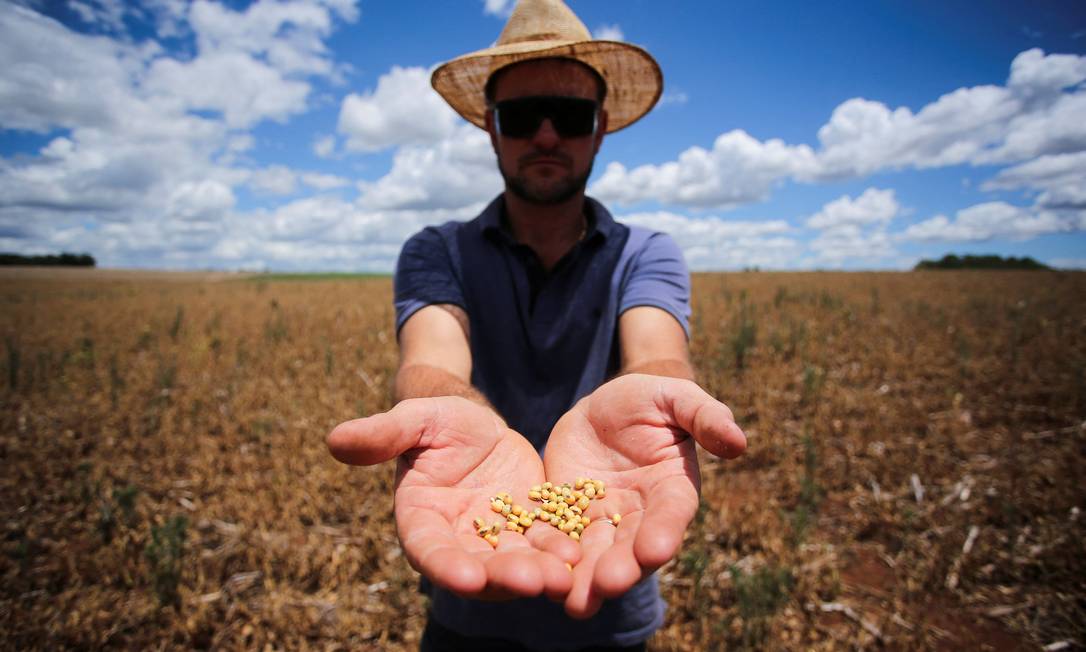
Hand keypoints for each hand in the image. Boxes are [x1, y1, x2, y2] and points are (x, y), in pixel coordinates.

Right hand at [327, 397, 579, 600]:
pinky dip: (563, 552)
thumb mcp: (416, 419)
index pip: (430, 551)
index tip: (469, 578)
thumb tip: (334, 439)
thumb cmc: (438, 420)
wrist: (477, 425)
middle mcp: (459, 541)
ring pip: (518, 562)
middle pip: (480, 567)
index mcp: (422, 520)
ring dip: (540, 572)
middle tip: (534, 581)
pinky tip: (582, 553)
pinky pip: (547, 545)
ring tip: (564, 574)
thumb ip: (381, 434)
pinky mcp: (531, 529)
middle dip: (506, 576)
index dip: (448, 567)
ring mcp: (498, 540)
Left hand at [543, 374, 745, 617]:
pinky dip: (553, 560)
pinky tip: (540, 578)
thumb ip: (705, 416)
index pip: (672, 514)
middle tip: (608, 585)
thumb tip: (739, 441)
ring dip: (587, 580)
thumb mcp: (676, 397)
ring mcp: (604, 519)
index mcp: (672, 488)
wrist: (603, 407)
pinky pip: (560, 539)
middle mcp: (641, 514)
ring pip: (597, 554)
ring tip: (575, 604)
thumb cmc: (650, 399)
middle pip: (633, 547)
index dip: (665, 531)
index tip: (656, 550)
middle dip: (622, 567)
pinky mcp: (568, 516)